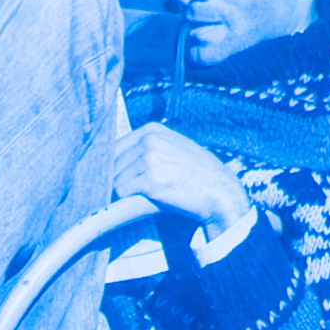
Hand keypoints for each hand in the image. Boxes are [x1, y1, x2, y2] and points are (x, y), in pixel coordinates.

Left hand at [112, 121, 252, 241]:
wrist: (218, 190)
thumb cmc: (195, 172)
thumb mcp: (173, 147)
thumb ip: (147, 146)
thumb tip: (113, 158)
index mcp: (152, 130)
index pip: (114, 147)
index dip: (112, 166)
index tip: (117, 178)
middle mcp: (149, 141)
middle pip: (112, 164)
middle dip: (116, 180)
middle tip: (130, 191)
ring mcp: (149, 159)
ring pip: (115, 179)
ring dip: (122, 191)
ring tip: (141, 195)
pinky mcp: (150, 180)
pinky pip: (122, 192)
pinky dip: (127, 199)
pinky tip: (143, 199)